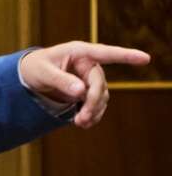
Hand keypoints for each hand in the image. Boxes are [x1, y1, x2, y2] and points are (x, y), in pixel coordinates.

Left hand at [19, 41, 149, 128]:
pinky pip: (97, 104)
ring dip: (93, 111)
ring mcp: (90, 78)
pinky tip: (83, 122)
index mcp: (79, 52)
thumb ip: (60, 81)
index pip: (105, 53)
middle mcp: (89, 64)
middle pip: (100, 84)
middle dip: (93, 102)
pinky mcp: (89, 91)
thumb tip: (81, 91)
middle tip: (81, 118)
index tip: (145, 58)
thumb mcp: (42, 73)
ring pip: (101, 96)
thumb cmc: (35, 67)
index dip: (126, 56)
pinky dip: (92, 114)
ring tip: (79, 122)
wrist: (30, 75)